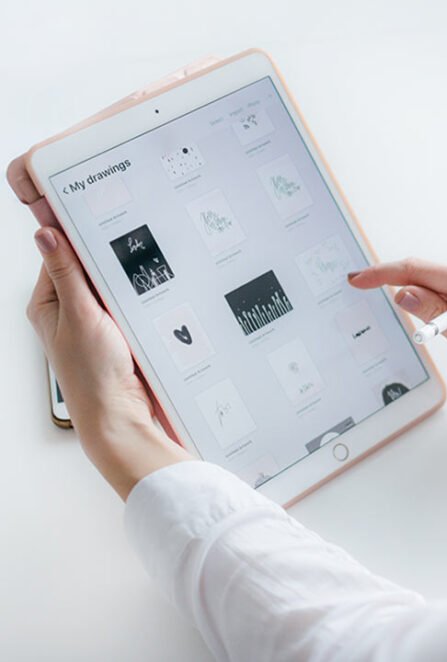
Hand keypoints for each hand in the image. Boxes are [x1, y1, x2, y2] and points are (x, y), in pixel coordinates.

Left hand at [8, 158, 191, 499]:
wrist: (123, 417)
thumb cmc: (93, 376)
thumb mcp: (79, 315)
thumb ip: (66, 273)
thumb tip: (45, 231)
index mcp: (48, 303)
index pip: (60, 253)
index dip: (78, 233)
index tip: (98, 209)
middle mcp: (70, 311)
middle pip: (89, 268)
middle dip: (109, 258)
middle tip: (131, 240)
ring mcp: (97, 323)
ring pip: (112, 286)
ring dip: (127, 280)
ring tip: (143, 270)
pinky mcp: (121, 334)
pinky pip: (130, 304)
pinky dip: (140, 298)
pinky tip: (151, 293)